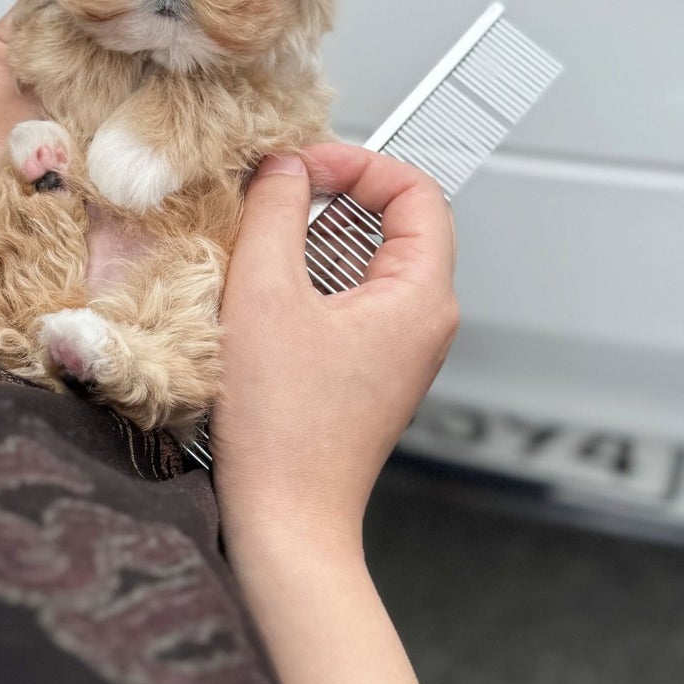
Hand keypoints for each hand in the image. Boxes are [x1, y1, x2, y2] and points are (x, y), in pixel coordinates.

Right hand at [214, 144, 457, 565]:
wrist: (284, 521)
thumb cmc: (282, 427)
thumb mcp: (265, 293)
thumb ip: (277, 212)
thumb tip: (285, 167)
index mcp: (421, 296)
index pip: (415, 190)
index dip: (358, 162)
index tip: (303, 165)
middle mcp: (423, 323)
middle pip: (393, 223)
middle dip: (331, 198)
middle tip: (275, 194)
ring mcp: (398, 351)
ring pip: (365, 263)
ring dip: (313, 241)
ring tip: (259, 245)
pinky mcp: (368, 373)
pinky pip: (348, 302)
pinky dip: (309, 283)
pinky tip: (260, 296)